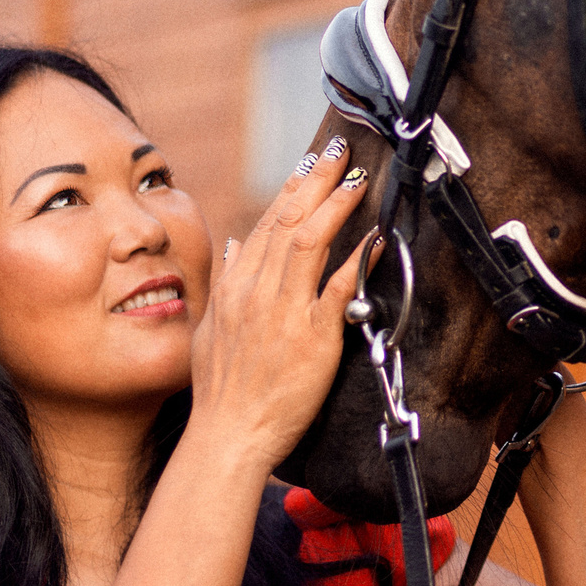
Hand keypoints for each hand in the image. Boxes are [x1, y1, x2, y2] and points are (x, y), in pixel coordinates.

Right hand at [187, 136, 366, 472]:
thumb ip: (226, 282)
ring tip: (358, 178)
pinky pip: (337, 290)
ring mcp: (283, 312)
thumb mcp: (211, 329)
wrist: (228, 436)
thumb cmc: (221, 390)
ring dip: (336, 205)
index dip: (292, 188)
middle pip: (289, 221)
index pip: (267, 224)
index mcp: (236, 287)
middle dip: (317, 180)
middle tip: (340, 149)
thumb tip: (234, 244)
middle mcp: (257, 292)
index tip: (311, 163)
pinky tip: (374, 238)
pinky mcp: (311, 338)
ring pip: (310, 243)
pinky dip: (356, 260)